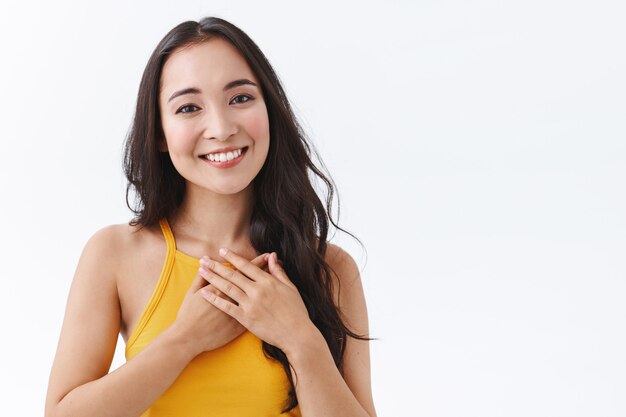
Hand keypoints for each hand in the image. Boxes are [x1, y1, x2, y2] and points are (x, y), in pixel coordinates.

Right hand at [172, 252, 268, 356]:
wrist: (189, 338)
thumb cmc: (188, 315)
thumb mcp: (192, 292)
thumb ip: (201, 278)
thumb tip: (203, 264)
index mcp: (223, 287)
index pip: (243, 271)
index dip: (256, 262)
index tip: (266, 255)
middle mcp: (233, 298)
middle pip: (254, 282)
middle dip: (266, 272)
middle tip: (276, 264)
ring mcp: (238, 312)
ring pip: (258, 298)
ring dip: (268, 288)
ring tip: (277, 281)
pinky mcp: (239, 325)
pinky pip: (255, 315)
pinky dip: (263, 308)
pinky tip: (270, 304)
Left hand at [198, 248, 314, 352]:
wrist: (296, 335)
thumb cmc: (296, 311)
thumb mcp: (290, 288)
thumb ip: (279, 272)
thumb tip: (272, 256)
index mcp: (268, 282)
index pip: (247, 266)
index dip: (233, 257)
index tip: (222, 250)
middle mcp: (258, 291)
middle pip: (233, 275)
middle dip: (217, 266)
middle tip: (204, 259)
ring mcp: (250, 305)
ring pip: (228, 288)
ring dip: (213, 278)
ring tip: (202, 270)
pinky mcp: (246, 319)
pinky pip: (227, 307)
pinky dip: (215, 299)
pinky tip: (204, 293)